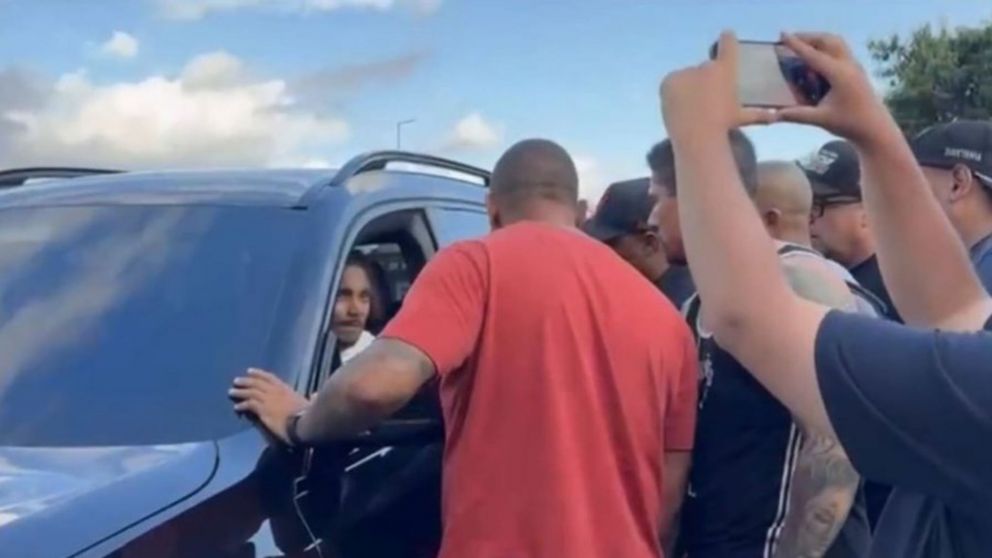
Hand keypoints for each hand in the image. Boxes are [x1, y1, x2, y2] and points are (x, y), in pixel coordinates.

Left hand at [230, 368, 308, 444]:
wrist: (305, 423)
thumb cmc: (310, 414)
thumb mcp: (311, 403)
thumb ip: (312, 397)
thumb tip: (315, 394)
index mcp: (286, 389)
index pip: (270, 378)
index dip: (259, 374)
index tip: (250, 371)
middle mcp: (276, 391)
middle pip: (257, 383)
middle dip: (246, 381)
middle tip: (236, 380)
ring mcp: (269, 400)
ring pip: (250, 392)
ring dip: (240, 391)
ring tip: (231, 392)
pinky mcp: (264, 410)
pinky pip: (249, 405)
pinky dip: (242, 405)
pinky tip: (236, 408)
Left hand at [660, 31, 775, 139]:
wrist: (696, 136)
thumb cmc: (724, 125)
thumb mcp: (741, 118)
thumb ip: (758, 115)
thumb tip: (775, 117)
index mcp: (725, 69)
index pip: (728, 44)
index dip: (728, 38)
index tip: (727, 34)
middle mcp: (705, 66)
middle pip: (705, 68)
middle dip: (705, 80)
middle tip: (705, 99)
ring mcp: (685, 72)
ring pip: (688, 76)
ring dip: (689, 86)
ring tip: (692, 107)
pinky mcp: (669, 80)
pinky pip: (673, 84)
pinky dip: (675, 92)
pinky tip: (680, 106)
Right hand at [777, 32, 891, 143]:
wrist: (875, 128)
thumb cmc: (849, 124)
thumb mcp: (820, 119)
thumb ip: (796, 115)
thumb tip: (774, 115)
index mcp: (838, 74)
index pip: (812, 54)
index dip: (795, 44)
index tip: (782, 34)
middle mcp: (848, 65)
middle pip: (827, 40)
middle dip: (808, 37)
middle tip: (791, 39)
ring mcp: (855, 66)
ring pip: (836, 43)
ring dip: (819, 40)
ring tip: (804, 45)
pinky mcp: (857, 70)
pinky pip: (841, 51)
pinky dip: (827, 48)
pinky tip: (818, 58)